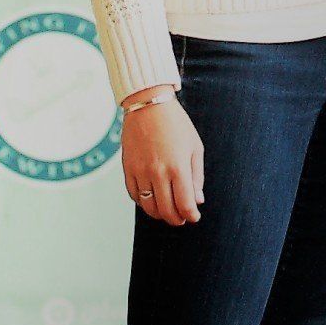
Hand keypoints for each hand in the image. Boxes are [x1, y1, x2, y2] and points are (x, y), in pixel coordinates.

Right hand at [121, 96, 204, 225]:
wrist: (148, 104)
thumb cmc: (176, 124)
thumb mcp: (195, 147)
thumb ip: (196, 176)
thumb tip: (197, 200)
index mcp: (178, 167)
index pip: (185, 204)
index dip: (191, 215)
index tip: (194, 216)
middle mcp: (158, 172)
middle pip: (166, 211)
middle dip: (176, 219)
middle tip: (181, 218)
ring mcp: (141, 171)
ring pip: (148, 207)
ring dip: (159, 214)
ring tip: (167, 210)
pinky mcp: (128, 168)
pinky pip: (134, 195)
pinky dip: (143, 202)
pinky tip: (151, 199)